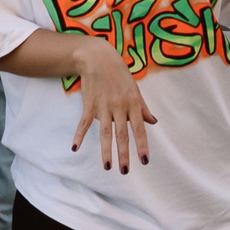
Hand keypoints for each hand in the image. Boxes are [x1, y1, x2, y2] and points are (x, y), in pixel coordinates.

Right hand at [65, 36, 155, 172]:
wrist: (98, 57)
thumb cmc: (119, 74)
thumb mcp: (134, 89)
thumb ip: (143, 107)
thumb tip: (153, 122)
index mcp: (132, 103)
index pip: (139, 129)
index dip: (142, 145)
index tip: (144, 161)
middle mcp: (119, 106)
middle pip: (122, 134)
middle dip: (123, 154)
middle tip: (125, 171)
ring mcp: (103, 106)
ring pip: (105, 132)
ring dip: (106, 150)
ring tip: (107, 166)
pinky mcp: (90, 104)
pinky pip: (84, 122)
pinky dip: (79, 134)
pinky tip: (75, 147)